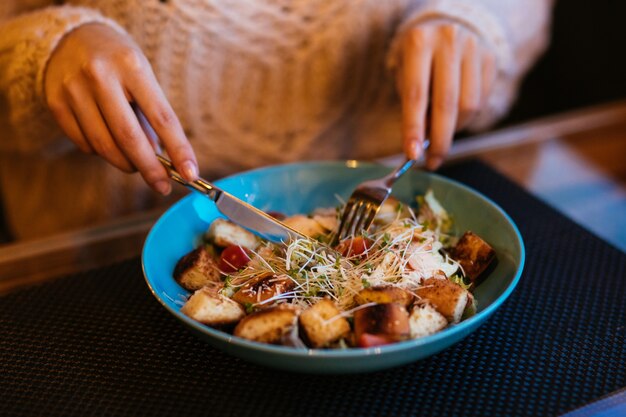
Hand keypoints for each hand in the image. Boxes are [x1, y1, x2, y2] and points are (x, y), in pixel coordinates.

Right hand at [44, 23, 197, 194]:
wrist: (71, 38)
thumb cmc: (118, 62)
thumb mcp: (143, 77)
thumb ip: (152, 116)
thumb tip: (162, 159)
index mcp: (132, 66)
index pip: (162, 117)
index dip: (178, 150)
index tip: (191, 174)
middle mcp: (100, 76)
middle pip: (129, 138)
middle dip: (150, 169)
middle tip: (163, 185)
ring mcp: (74, 90)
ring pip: (104, 146)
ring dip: (126, 164)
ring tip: (137, 164)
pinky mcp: (56, 104)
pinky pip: (84, 144)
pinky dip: (102, 152)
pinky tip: (109, 143)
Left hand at [396, 21, 495, 169]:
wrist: (448, 24)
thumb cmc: (419, 56)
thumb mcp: (405, 71)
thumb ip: (412, 104)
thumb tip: (423, 142)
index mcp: (419, 42)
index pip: (416, 95)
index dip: (414, 129)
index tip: (412, 155)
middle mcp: (449, 41)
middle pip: (447, 104)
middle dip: (439, 140)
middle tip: (432, 161)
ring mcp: (474, 48)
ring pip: (469, 106)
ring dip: (454, 129)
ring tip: (441, 134)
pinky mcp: (491, 58)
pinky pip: (482, 100)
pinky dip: (468, 117)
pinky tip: (456, 116)